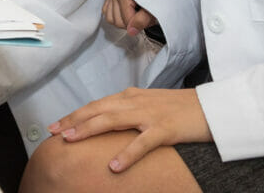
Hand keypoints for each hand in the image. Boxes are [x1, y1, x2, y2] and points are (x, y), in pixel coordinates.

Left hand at [49, 87, 212, 172]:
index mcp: (130, 97)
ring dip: (88, 129)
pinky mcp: (164, 129)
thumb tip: (107, 122)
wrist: (211, 107)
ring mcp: (149, 115)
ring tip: (70, 140)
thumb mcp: (149, 106)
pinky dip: (126, 154)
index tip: (55, 125)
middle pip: (97, 110)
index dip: (74, 115)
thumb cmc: (180, 109)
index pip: (96, 105)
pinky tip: (113, 166)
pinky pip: (142, 143)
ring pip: (111, 120)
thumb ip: (128, 112)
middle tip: (52, 132)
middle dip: (73, 121)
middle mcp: (135, 102)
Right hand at [102, 0, 157, 35]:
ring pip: (111, 19)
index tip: (147, 18)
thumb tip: (131, 30)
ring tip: (137, 14)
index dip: (138, 24)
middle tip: (143, 16)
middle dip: (131, 23)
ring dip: (124, 21)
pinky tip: (129, 13)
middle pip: (117, 21)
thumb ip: (142, 20)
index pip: (126, 19)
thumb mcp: (154, 8)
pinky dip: (118, 18)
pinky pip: (108, 15)